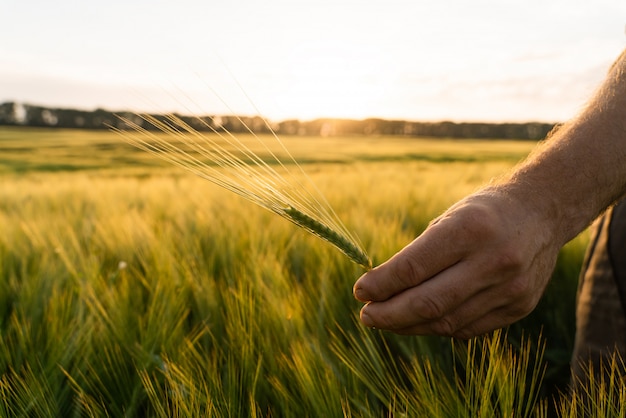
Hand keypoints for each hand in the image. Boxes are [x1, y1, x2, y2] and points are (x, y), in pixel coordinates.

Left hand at [353, 187, 562, 338]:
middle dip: (389, 315)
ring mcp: (510, 288)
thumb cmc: (484, 212)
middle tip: (366, 316)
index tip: (360, 291)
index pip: (413, 268)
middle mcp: (493, 260)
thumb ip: (420, 255)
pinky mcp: (519, 307)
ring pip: (446, 322)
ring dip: (409, 325)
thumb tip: (381, 292)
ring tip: (388, 320)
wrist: (543, 212)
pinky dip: (438, 327)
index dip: (381, 285)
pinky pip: (468, 328)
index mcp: (469, 229)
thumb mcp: (449, 217)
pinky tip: (419, 322)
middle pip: (428, 303)